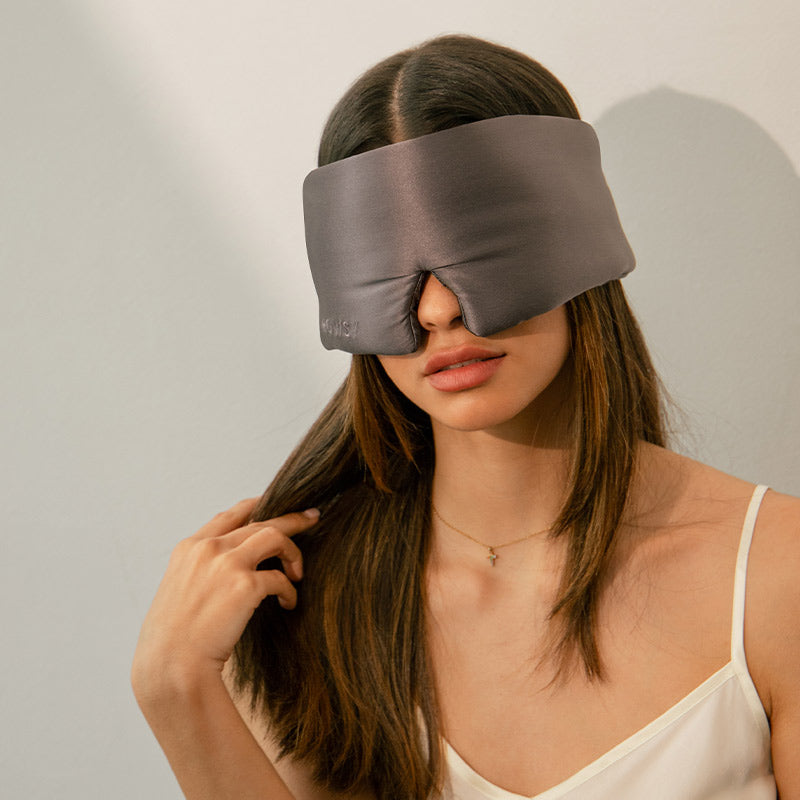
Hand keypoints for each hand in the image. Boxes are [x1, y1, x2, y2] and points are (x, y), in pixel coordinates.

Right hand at [132, 498, 318, 696]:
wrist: (171, 666)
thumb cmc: (174, 639)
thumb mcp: (179, 589)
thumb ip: (202, 569)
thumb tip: (232, 563)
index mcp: (190, 548)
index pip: (230, 514)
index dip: (258, 506)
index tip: (276, 505)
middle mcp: (208, 548)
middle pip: (260, 520)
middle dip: (290, 519)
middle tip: (311, 518)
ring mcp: (227, 564)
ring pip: (275, 536)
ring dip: (293, 551)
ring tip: (298, 572)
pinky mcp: (245, 586)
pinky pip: (280, 578)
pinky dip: (290, 591)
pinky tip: (289, 604)